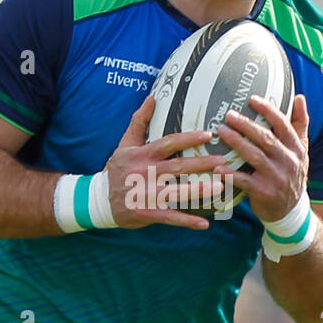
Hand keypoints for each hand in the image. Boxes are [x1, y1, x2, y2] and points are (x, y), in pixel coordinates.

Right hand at [104, 95, 230, 229]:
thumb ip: (139, 121)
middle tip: (223, 161)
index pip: (168, 143)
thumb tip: (152, 98)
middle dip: (201, 164)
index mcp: (142, 155)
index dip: (187, 138)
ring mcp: (145, 194)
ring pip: (176, 192)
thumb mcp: (125, 144)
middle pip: (177, 167)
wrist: (99, 199)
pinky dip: (187, 221)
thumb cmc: (118, 169)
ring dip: (199, 191)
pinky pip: (170, 217)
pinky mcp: (146, 213)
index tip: (208, 135)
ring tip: (219, 188)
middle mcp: (145, 173)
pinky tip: (204, 223)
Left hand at [216, 93, 309, 222]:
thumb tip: (299, 97)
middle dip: (246, 125)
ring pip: (255, 157)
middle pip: (266, 139)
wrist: (290, 211)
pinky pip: (245, 181)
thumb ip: (300, 124)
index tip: (252, 99)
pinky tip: (217, 168)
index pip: (283, 125)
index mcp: (297, 148)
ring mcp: (277, 178)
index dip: (268, 110)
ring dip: (237, 143)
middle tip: (229, 115)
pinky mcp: (264, 193)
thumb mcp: (301, 151)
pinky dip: (231, 174)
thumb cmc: (291, 174)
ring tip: (221, 132)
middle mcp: (289, 162)